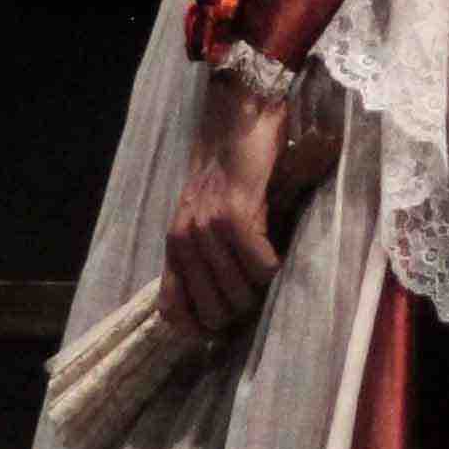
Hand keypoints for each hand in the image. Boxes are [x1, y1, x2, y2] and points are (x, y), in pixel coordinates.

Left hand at [160, 72, 287, 340]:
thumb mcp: (201, 217)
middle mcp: (184, 240)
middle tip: (255, 288)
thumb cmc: (226, 172)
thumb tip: (211, 311)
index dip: (198, 328)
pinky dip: (273, 266)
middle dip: (240, 310)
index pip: (173, 311)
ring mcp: (207, 228)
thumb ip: (198, 257)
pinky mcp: (235, 214)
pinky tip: (275, 248)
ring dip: (260, 289)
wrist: (237, 120)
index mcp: (174, 245)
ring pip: (240, 292)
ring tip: (266, 265)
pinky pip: (260, 266)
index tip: (220, 328)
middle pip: (214, 311)